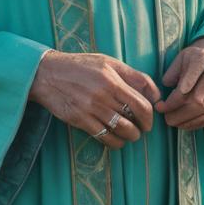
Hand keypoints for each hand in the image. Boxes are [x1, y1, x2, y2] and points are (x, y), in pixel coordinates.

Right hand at [29, 50, 160, 148]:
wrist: (47, 74)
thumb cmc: (81, 66)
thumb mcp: (108, 62)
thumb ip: (133, 76)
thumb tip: (155, 94)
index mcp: (113, 80)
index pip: (142, 105)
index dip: (150, 116)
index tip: (149, 119)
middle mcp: (103, 96)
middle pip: (134, 120)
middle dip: (142, 128)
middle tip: (141, 128)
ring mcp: (91, 109)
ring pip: (121, 131)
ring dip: (130, 136)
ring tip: (130, 134)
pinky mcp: (80, 120)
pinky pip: (104, 138)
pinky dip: (115, 142)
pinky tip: (116, 139)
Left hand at [156, 36, 203, 130]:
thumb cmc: (195, 61)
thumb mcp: (181, 58)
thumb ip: (172, 72)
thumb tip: (166, 86)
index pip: (188, 82)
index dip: (174, 98)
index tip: (161, 106)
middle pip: (198, 99)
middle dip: (178, 112)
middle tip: (165, 117)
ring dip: (187, 121)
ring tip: (173, 122)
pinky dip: (197, 123)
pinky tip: (185, 124)